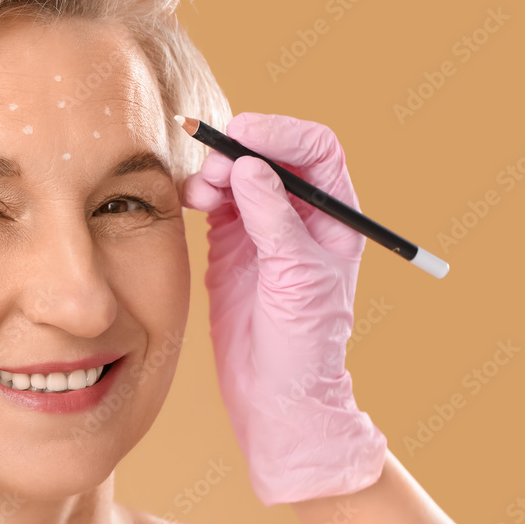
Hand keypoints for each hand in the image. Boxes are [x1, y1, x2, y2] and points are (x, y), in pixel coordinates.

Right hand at [181, 112, 386, 505]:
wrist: (273, 390)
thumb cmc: (303, 343)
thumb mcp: (296, 277)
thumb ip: (272, 220)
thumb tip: (250, 167)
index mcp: (334, 215)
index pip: (315, 150)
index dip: (282, 133)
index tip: (244, 135)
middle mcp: (299, 213)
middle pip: (270, 154)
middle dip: (240, 151)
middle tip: (214, 168)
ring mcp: (262, 225)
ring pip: (238, 173)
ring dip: (215, 173)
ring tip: (199, 193)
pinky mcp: (230, 242)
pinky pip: (215, 200)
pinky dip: (200, 193)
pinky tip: (190, 202)